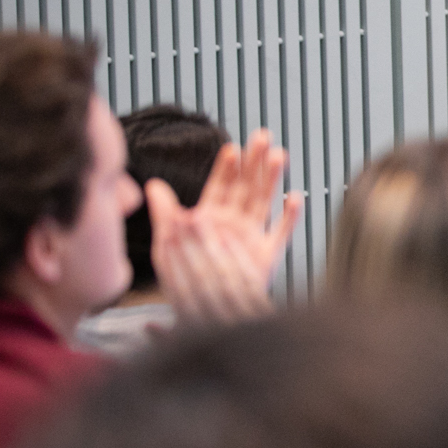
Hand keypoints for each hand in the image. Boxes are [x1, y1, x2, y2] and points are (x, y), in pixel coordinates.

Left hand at [149, 130, 303, 323]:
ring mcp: (251, 238)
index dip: (227, 167)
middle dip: (255, 161)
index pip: (221, 185)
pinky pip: (281, 233)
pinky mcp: (266, 257)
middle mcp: (234, 224)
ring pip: (264, 202)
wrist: (202, 309)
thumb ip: (165, 213)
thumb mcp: (169, 242)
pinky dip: (289, 217)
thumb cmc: (185, 278)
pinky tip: (294, 198)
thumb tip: (152, 185)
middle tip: (262, 138)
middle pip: (247, 186)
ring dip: (272, 179)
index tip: (232, 148)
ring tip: (278, 156)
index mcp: (212, 218)